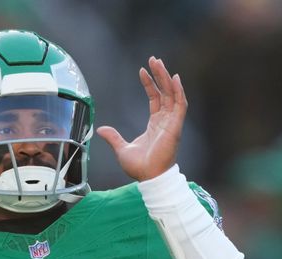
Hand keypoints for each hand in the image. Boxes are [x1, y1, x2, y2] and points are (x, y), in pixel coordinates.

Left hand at [96, 56, 187, 180]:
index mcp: (155, 124)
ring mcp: (172, 123)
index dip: (149, 84)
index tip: (142, 70)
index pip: (155, 98)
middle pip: (165, 92)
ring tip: (159, 62)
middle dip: (159, 74)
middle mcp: (165, 121)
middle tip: (153, 59)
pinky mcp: (175, 126)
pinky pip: (180, 104)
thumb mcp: (121, 148)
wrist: (148, 177)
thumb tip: (101, 129)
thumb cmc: (139, 167)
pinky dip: (178, 91)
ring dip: (167, 78)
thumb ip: (113, 137)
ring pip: (172, 94)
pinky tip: (174, 77)